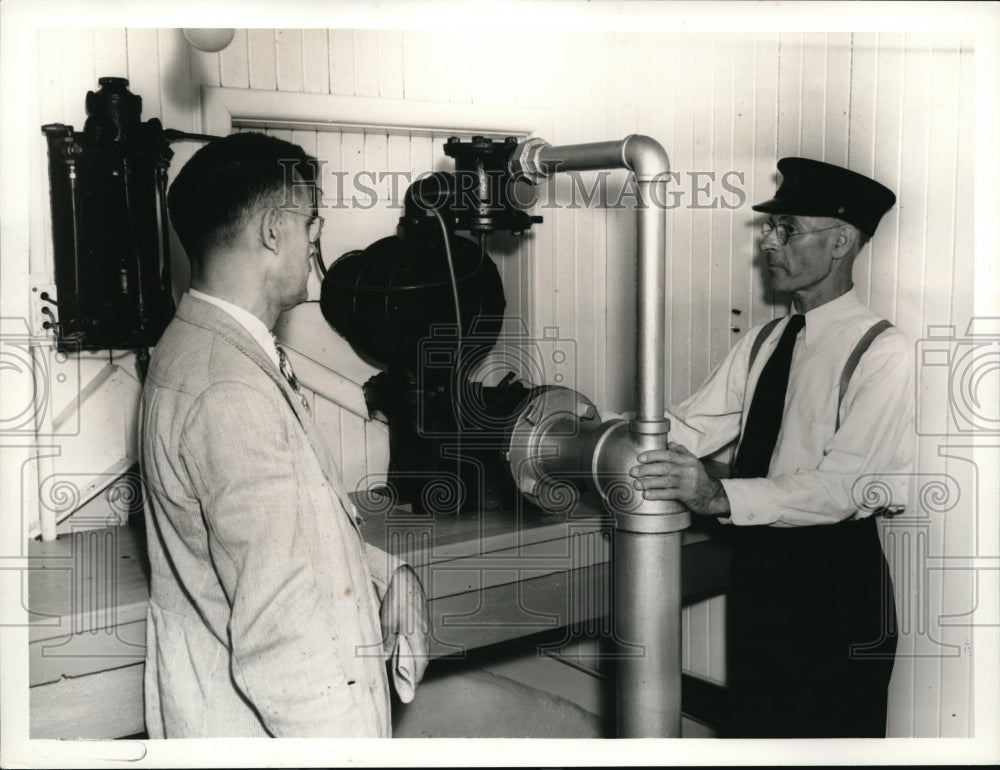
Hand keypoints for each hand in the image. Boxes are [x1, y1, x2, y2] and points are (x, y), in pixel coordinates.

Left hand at [380, 565, 428, 698]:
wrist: (403, 574)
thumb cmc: (396, 596)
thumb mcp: (387, 619)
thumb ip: (386, 640)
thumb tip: (385, 658)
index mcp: (417, 635)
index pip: (420, 665)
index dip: (414, 680)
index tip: (408, 691)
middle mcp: (423, 632)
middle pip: (421, 659)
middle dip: (413, 672)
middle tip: (403, 683)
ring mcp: (423, 625)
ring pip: (420, 648)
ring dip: (412, 660)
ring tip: (401, 668)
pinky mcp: (419, 618)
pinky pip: (418, 638)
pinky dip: (411, 647)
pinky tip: (401, 646)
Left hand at [629, 442, 730, 515]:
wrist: (712, 496)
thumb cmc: (698, 477)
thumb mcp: (693, 462)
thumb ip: (681, 452)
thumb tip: (668, 443)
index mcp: (687, 460)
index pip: (668, 454)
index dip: (653, 455)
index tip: (640, 458)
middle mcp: (688, 470)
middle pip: (665, 467)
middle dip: (647, 469)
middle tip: (633, 472)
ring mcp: (688, 483)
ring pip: (666, 481)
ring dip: (649, 482)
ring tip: (637, 484)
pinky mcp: (687, 495)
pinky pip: (670, 494)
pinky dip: (657, 494)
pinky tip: (647, 495)